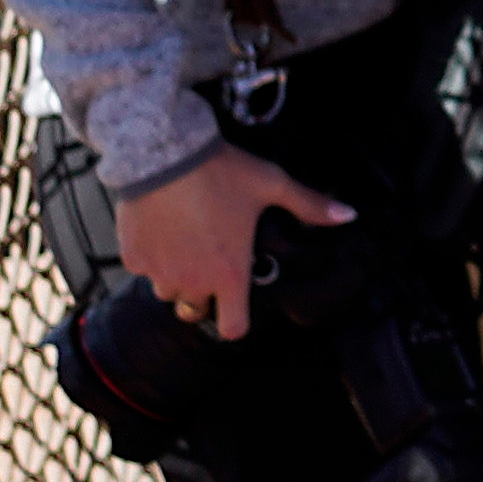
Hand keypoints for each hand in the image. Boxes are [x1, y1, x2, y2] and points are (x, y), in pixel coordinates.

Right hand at [112, 145, 349, 342]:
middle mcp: (192, 282)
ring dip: (176, 277)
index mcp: (229, 274)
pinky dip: (151, 256)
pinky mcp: (133, 258)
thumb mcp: (271, 184)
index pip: (233, 330)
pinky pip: (143, 269)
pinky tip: (162, 228)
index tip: (238, 302)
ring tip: (187, 242)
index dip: (237, 320)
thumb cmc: (221, 170)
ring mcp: (159, 273)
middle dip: (204, 294)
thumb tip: (349, 215)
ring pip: (167, 292)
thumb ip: (309, 205)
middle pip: (196, 312)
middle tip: (211, 262)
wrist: (164, 151)